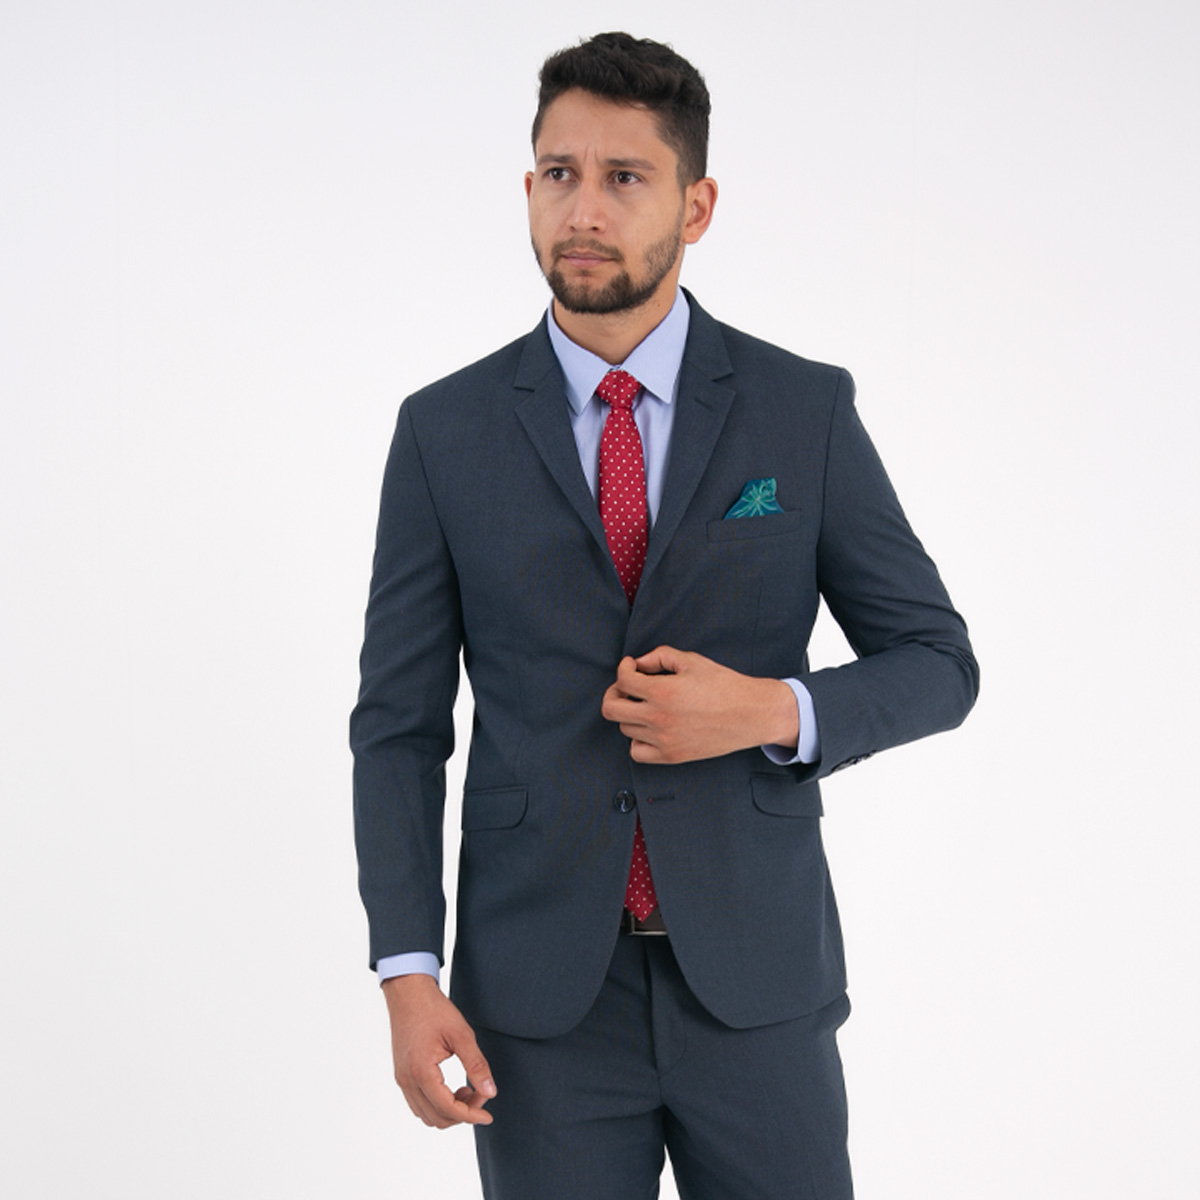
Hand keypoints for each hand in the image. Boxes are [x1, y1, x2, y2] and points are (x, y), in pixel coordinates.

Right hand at [381, 973, 495, 1127]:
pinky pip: (418, 1103)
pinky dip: (437, 1104)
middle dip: (462, 1113)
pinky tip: (452, 1087)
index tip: (488, 1115)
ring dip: (449, 1111)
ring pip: (426, 1115)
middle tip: (481, 1094)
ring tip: (468, 1090)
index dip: (471, 1115)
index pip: (448, 1109)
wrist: (408, 993)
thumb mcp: (461, 1034)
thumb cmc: (434, 1010)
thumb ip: (476, 1065)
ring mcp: (402, 1079)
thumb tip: (490, 1093)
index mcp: (421, 1072)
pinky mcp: (402, 1075)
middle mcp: (407, 1081)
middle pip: (437, 1118)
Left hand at [600, 646, 798, 763]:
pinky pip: (637, 752)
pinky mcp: (672, 756)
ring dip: (629, 713)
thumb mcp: (692, 660)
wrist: (751, 714)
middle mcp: (659, 718)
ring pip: (624, 728)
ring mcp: (664, 740)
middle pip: (611, 709)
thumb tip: (639, 663)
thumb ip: (660, 656)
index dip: (623, 668)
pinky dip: (637, 739)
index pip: (623, 680)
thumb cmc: (725, 685)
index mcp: (663, 691)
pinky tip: (649, 728)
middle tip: (627, 686)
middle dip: (614, 692)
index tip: (631, 666)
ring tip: (645, 704)